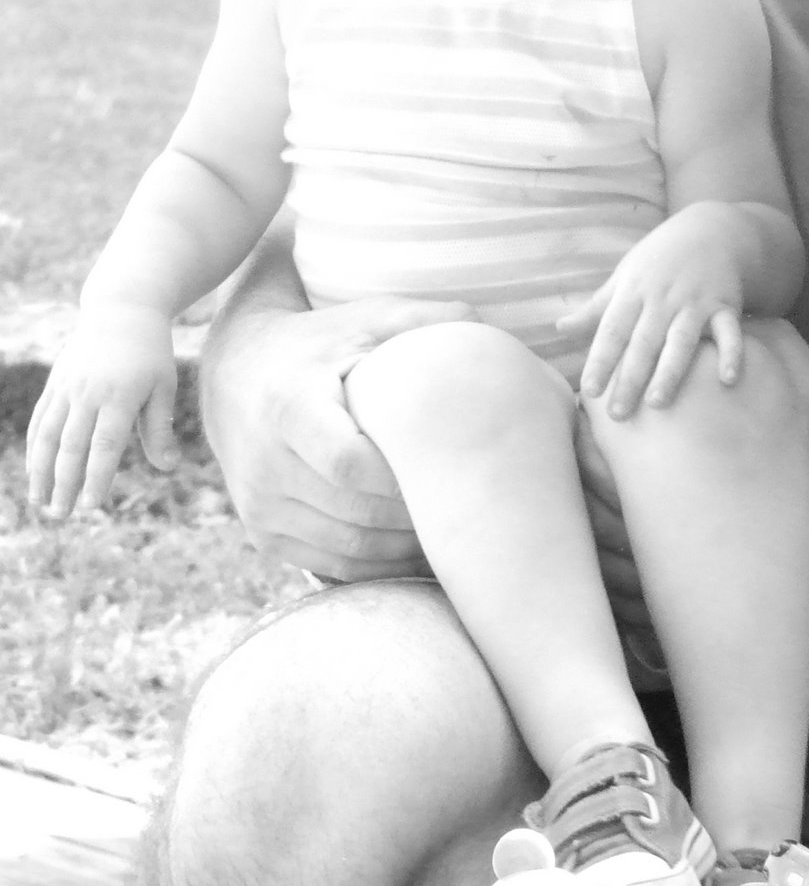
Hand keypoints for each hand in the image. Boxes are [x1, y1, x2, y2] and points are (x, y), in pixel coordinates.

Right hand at [26, 303, 178, 518]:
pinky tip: (32, 472)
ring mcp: (68, 388)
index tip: (91, 506)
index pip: (105, 445)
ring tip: (41, 503)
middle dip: (64, 484)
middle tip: (61, 516)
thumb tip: (167, 467)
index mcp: (120, 396)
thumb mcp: (163, 386)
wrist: (121, 310)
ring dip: (41, 472)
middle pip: (72, 446)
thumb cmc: (151, 352)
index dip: (96, 477)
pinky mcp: (55, 384)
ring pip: (49, 436)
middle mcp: (89, 394)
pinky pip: (41, 420)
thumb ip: (160, 428)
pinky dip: (35, 448)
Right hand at [202, 294, 471, 580]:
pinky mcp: (264, 534)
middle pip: (355, 511)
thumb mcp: (368, 319)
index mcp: (289, 406)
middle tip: (468, 507)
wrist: (236, 371)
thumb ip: (429, 321)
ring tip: (451, 529)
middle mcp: (265, 462)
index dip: (400, 478)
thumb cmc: (321, 342)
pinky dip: (380, 566)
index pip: (348, 463)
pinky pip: (332, 565)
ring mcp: (259, 504)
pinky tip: (417, 548)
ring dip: (405, 547)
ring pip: (349, 547)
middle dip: (416, 515)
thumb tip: (494, 336)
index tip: (446, 467)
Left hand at [558, 205, 743, 418]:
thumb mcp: (624, 278)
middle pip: (643, 343)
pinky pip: (729, 332)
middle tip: (617, 415)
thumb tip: (559, 329)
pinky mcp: (725, 306)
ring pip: (681, 341)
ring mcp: (695, 302)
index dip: (600, 361)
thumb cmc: (659, 260)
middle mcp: (662, 299)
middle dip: (630, 379)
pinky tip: (728, 379)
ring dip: (670, 371)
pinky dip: (732, 354)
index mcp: (633, 293)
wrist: (711, 229)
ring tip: (657, 403)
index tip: (589, 391)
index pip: (612, 332)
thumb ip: (595, 308)